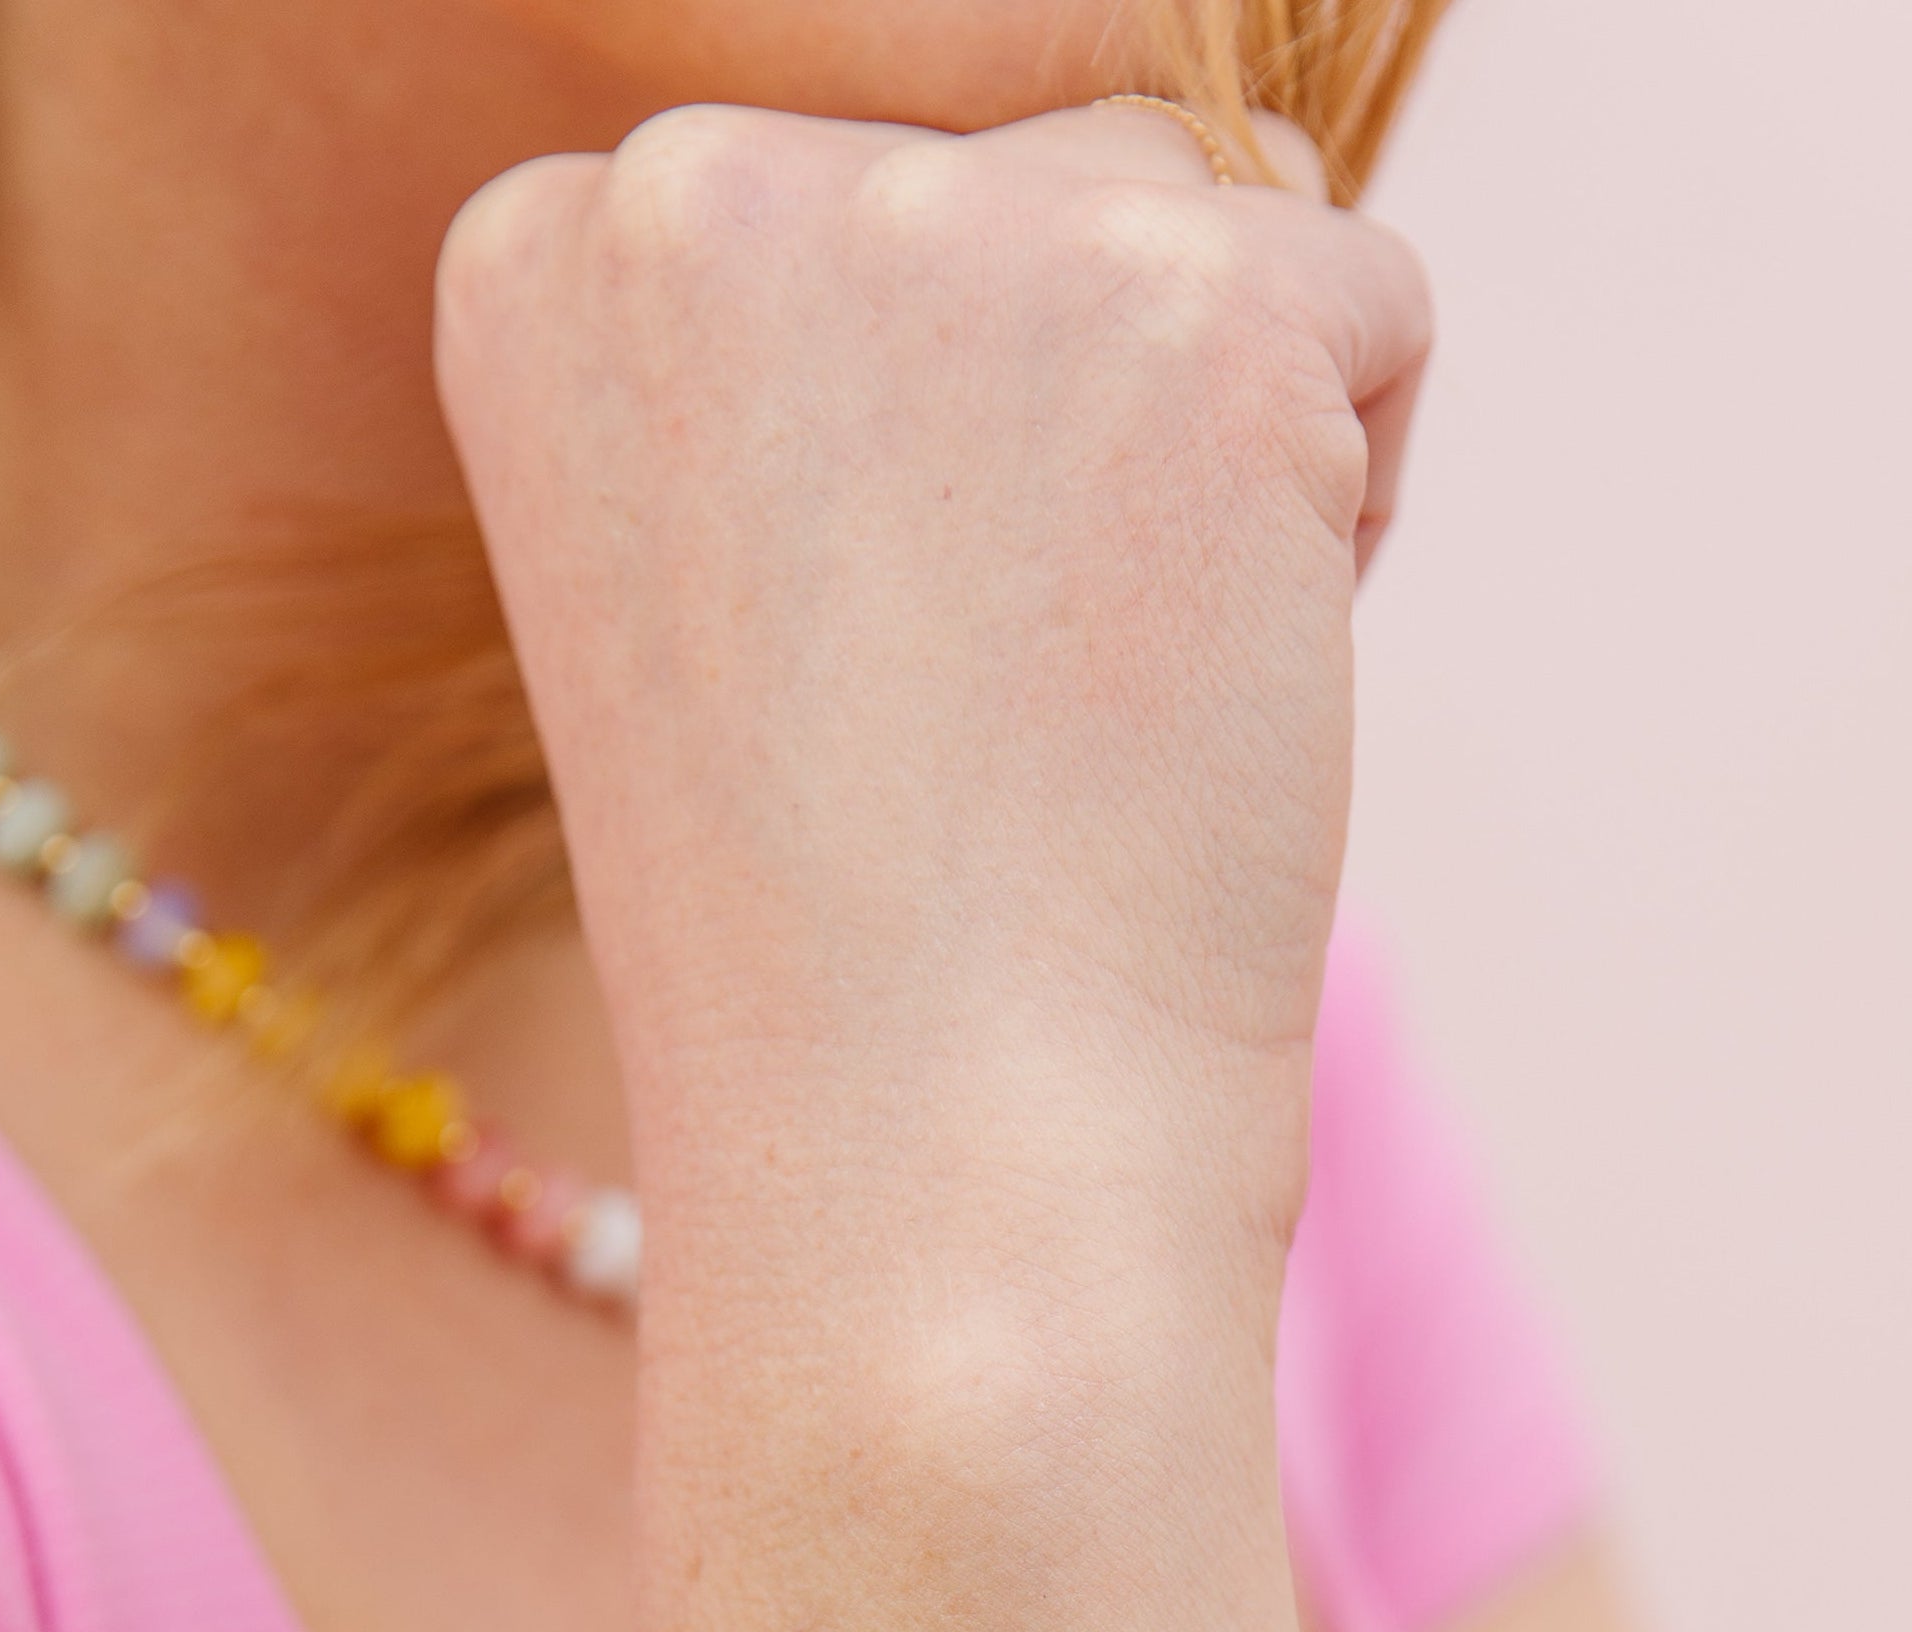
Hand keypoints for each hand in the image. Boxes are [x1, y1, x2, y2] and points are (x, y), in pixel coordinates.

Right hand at [436, 97, 1432, 1270]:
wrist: (929, 1178)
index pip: (851, 203)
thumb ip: (815, 359)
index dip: (927, 449)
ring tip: (1088, 696)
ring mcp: (947, 224)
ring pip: (1206, 216)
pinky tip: (1211, 683)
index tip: (858, 666)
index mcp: (543, 249)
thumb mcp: (724, 583)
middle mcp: (701, 181)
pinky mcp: (1189, 303)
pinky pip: (1369, 301)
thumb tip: (1044, 230)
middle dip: (1082, 420)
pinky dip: (1351, 505)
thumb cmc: (839, 954)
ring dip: (1218, 450)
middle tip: (987, 704)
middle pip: (1036, 173)